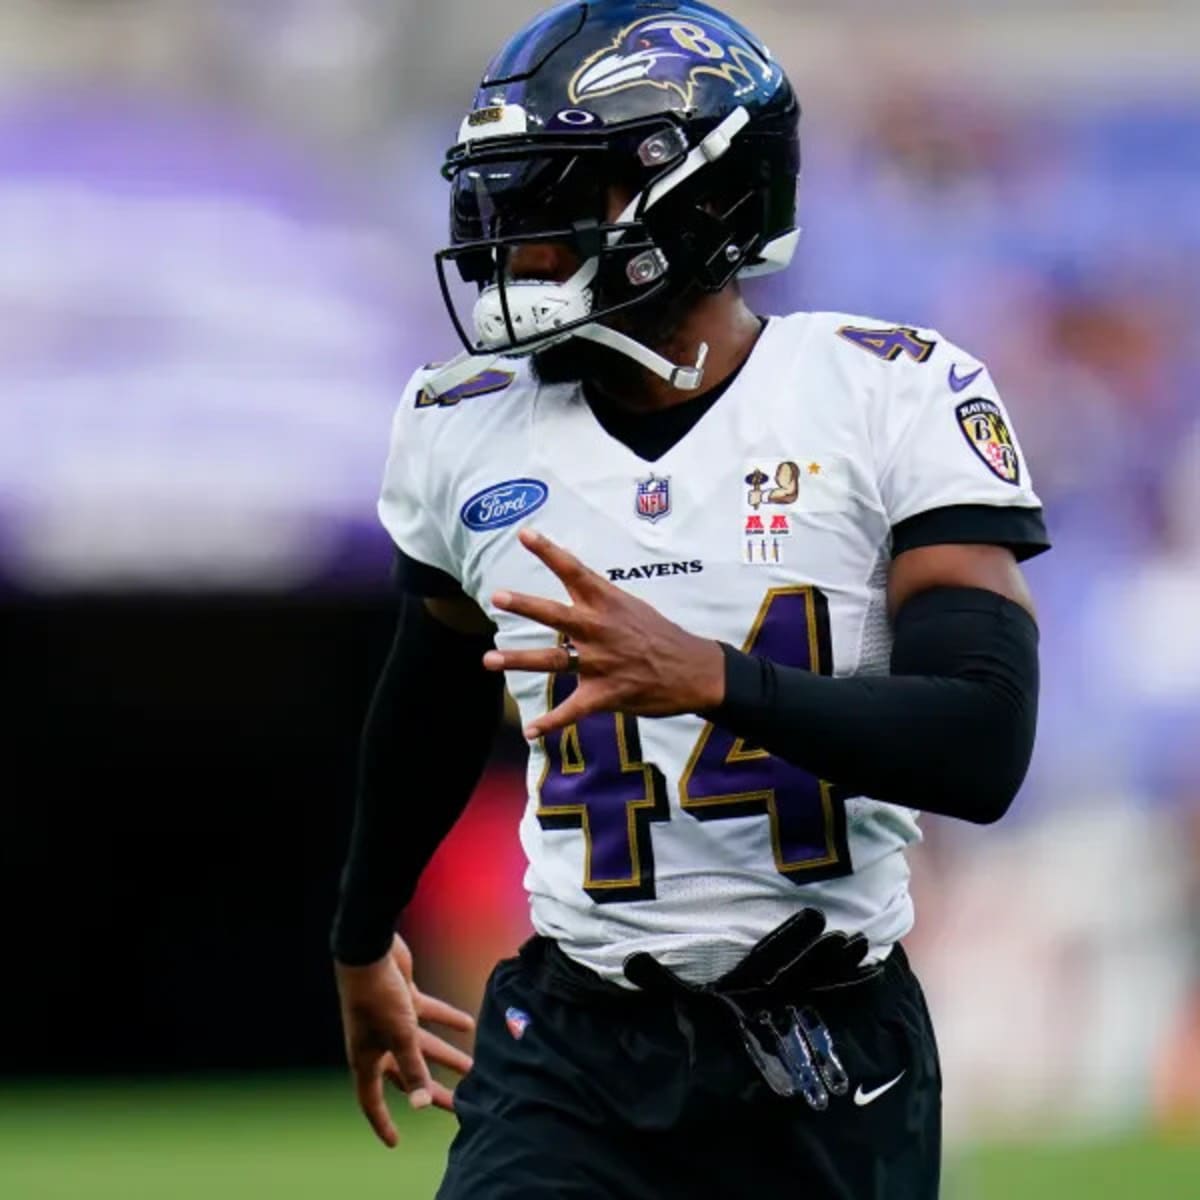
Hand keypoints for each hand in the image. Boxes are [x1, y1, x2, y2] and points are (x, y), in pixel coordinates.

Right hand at [335, 934, 474, 1147]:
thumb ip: (413, 1068)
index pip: (371, 1100)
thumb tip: (422, 1105)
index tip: (395, 1142)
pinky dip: (447, 1019)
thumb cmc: (378, 997)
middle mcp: (376, 1043)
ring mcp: (389, 1020)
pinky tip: (468, 1025)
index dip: (382, 1122)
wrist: (369, 950)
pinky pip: (427, 1014)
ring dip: (446, 1055)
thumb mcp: (399, 1035)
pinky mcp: (402, 998)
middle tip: (458, 1106)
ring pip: (421, 1045)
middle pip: (406, 1075)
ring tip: (473, 1067)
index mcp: (366, 1058)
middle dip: (431, 1090)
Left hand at [483, 528, 725, 738]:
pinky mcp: (605, 694)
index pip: (574, 571)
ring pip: (553, 661)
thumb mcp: (632, 607)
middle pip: (556, 614)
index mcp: (608, 603)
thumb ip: (599, 601)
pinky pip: (572, 710)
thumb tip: (574, 587)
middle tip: (498, 596)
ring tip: (489, 660)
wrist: (694, 671)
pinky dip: (550, 723)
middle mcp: (599, 629)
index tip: (525, 534)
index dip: (549, 551)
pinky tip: (530, 732)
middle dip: (526, 605)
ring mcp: (601, 662)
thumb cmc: (661, 636)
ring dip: (519, 660)